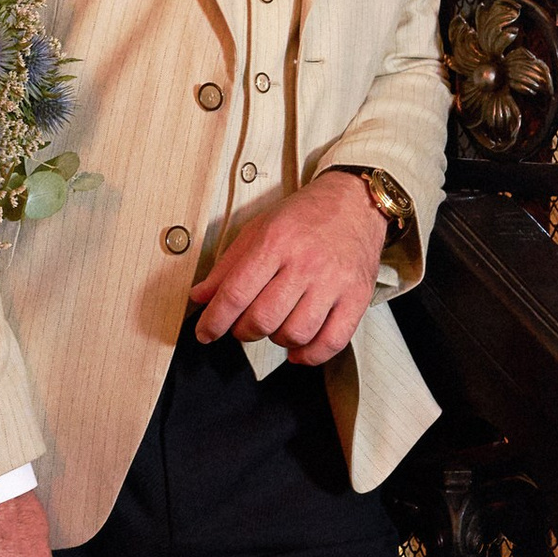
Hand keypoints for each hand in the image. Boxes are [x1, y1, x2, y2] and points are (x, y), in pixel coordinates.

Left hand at [188, 173, 389, 368]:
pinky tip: (297, 349)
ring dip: (276, 340)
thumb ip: (227, 265)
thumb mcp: (258, 228)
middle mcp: (305, 263)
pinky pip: (331, 342)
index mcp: (275, 241)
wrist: (356, 202)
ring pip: (295, 334)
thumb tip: (200, 297)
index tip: (205, 332)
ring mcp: (334, 282)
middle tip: (242, 325)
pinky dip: (309, 355)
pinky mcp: (357, 297)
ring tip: (274, 327)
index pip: (236, 293)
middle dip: (243, 331)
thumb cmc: (305, 215)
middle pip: (263, 319)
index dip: (214, 321)